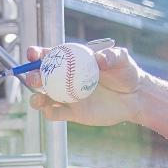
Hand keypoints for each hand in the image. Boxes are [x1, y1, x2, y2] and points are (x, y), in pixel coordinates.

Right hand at [27, 45, 143, 126]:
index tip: (33, 54)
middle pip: (42, 77)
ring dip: (36, 98)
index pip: (50, 56)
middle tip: (34, 78)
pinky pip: (56, 114)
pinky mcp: (73, 113)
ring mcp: (68, 96)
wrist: (134, 97)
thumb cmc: (126, 72)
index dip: (38, 54)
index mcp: (72, 61)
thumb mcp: (121, 59)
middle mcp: (65, 79)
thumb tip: (99, 59)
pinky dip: (49, 113)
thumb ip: (110, 56)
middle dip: (32, 77)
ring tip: (37, 99)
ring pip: (44, 97)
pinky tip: (49, 111)